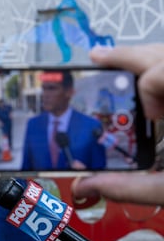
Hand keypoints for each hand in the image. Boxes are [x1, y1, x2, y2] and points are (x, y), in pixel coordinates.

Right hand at [72, 44, 163, 204]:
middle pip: (161, 53)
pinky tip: (143, 81)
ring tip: (116, 63)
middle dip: (129, 55)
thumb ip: (130, 188)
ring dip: (142, 57)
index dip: (149, 85)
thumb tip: (85, 186)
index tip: (154, 114)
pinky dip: (156, 66)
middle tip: (99, 59)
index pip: (163, 72)